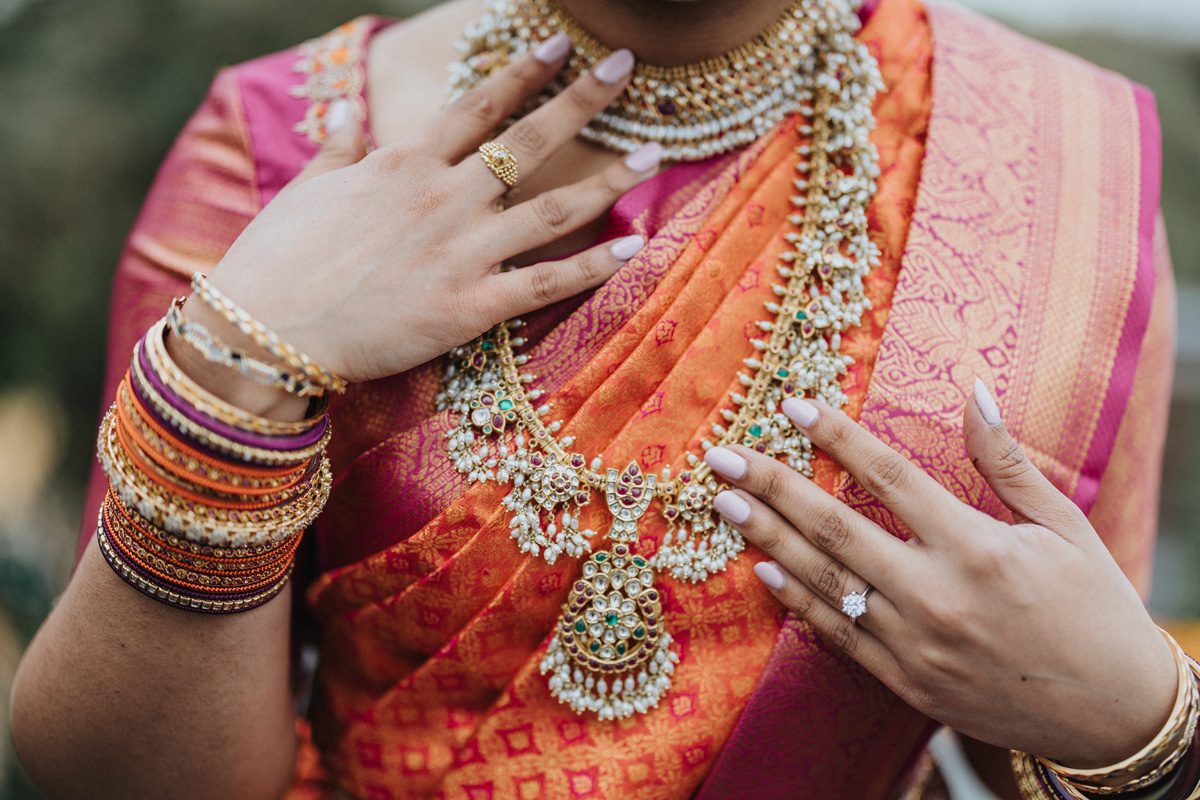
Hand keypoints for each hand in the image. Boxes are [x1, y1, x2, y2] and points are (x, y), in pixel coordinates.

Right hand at [191, 34, 657, 385]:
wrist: (266, 328)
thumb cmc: (279, 259)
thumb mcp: (307, 190)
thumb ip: (339, 151)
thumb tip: (346, 113)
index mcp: (404, 164)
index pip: (477, 106)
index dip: (523, 72)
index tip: (560, 44)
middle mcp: (442, 198)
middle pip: (528, 141)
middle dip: (582, 101)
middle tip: (625, 68)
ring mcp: (461, 251)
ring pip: (551, 207)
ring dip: (607, 179)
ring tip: (652, 155)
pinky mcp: (469, 306)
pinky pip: (545, 281)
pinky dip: (592, 265)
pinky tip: (632, 246)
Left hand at [702, 379, 1176, 767]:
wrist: (1113, 713)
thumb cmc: (1095, 608)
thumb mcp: (1064, 526)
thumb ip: (1006, 461)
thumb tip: (972, 390)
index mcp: (977, 547)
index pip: (889, 475)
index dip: (836, 436)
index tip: (792, 405)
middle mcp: (937, 595)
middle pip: (834, 527)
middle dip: (771, 486)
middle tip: (722, 455)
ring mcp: (915, 644)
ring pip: (824, 581)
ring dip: (768, 538)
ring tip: (724, 503)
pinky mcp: (907, 682)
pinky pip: (839, 636)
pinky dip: (798, 602)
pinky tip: (765, 571)